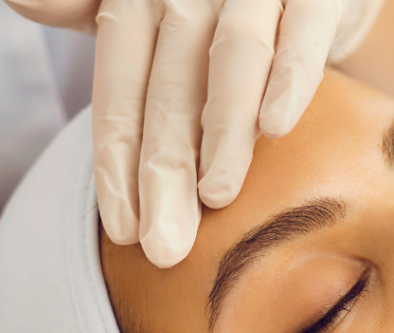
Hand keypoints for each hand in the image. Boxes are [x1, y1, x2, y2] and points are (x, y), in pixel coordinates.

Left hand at [3, 0, 382, 266]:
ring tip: (216, 198)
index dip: (118, 158)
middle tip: (163, 246)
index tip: (123, 230)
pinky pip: (303, 33)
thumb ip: (90, 4)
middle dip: (164, 172)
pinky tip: (275, 127)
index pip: (120, 85)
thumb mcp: (152, 0)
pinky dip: (289, 76)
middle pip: (169, 88)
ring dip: (222, 132)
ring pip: (232, 60)